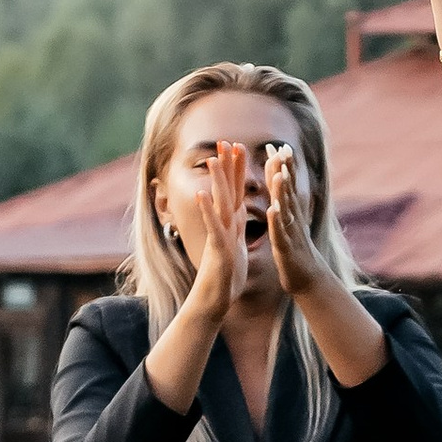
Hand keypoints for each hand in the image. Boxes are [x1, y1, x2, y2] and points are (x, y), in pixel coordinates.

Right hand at [187, 141, 253, 314]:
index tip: (238, 147)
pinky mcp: (217, 249)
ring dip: (216, 181)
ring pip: (219, 203)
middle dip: (227, 166)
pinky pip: (213, 228)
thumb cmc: (226, 277)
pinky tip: (202, 195)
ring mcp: (219, 235)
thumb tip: (240, 211)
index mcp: (232, 224)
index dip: (237, 169)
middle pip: (226, 190)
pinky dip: (208, 212)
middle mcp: (224, 225)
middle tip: (225, 140)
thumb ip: (237, 227)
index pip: (235, 190)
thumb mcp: (237, 245)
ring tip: (212, 159)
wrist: (214, 301)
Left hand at [264, 146, 324, 298]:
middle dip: (285, 169)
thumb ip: (287, 209)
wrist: (309, 281)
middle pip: (288, 191)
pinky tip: (273, 208)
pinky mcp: (286, 249)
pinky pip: (280, 233)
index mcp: (291, 214)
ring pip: (286, 208)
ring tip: (280, 172)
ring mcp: (291, 233)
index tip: (275, 145)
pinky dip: (277, 221)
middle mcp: (293, 220)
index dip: (282, 166)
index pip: (286, 186)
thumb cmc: (297, 254)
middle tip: (282, 148)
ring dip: (283, 190)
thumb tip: (283, 193)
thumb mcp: (291, 228)